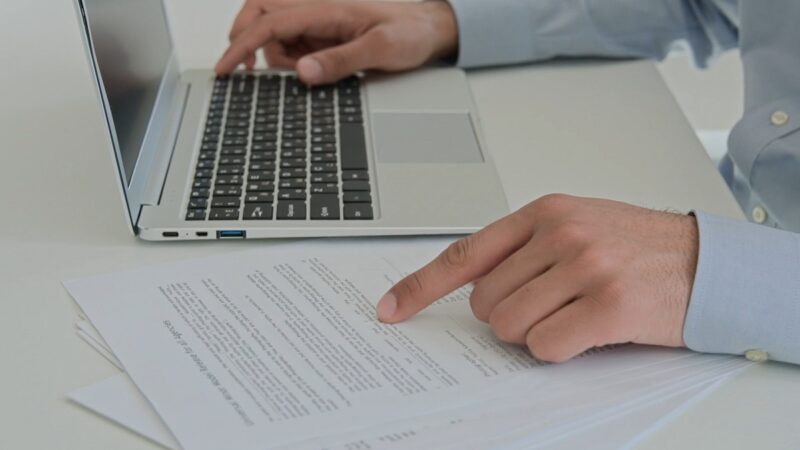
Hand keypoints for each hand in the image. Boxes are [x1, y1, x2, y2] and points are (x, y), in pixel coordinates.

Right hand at [215, 0, 458, 84]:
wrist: (427, 30)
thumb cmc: (409, 33)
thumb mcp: (381, 50)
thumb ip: (341, 61)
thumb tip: (303, 72)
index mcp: (326, 8)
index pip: (270, 21)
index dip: (242, 44)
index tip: (226, 67)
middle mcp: (316, 10)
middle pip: (259, 13)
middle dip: (245, 40)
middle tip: (244, 70)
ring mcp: (317, 23)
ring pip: (273, 34)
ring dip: (274, 56)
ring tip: (305, 71)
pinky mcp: (321, 35)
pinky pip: (291, 45)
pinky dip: (290, 60)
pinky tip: (311, 69)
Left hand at [376, 194, 698, 361]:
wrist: (705, 261)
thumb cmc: (635, 246)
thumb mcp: (575, 226)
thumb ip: (522, 249)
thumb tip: (469, 286)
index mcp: (543, 213)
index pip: (465, 254)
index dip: (420, 286)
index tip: (390, 308)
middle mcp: (560, 234)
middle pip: (484, 302)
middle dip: (507, 316)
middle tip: (550, 305)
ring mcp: (585, 266)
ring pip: (509, 326)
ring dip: (535, 333)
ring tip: (573, 313)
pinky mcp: (608, 304)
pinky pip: (545, 346)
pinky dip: (559, 349)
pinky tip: (588, 331)